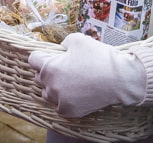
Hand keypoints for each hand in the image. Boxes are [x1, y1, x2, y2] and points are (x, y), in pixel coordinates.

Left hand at [28, 33, 146, 117]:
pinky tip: (76, 92)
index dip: (42, 54)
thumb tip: (61, 49)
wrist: (119, 79)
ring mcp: (60, 101)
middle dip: (48, 70)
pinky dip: (64, 99)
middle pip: (39, 77)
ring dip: (54, 86)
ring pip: (48, 93)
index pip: (33, 59)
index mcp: (50, 68)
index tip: (52, 55)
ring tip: (70, 80)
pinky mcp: (70, 112)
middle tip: (65, 66)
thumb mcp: (78, 39)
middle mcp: (51, 87)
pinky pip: (59, 105)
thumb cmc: (99, 57)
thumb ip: (64, 42)